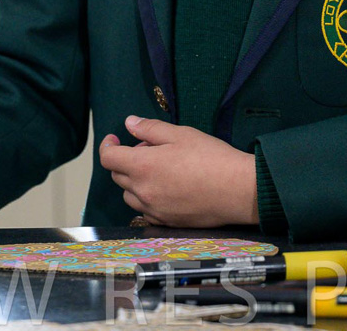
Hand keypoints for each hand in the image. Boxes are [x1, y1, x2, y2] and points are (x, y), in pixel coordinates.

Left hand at [98, 116, 256, 226]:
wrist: (238, 191)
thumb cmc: (211, 157)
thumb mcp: (181, 134)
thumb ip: (150, 129)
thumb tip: (129, 123)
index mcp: (142, 166)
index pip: (109, 158)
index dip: (108, 145)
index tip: (115, 139)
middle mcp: (142, 191)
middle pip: (118, 176)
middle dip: (125, 160)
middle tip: (149, 149)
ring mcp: (153, 210)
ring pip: (130, 196)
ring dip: (135, 181)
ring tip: (159, 170)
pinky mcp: (166, 222)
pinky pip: (145, 210)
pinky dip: (148, 198)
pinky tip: (168, 188)